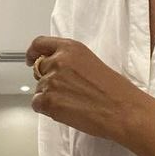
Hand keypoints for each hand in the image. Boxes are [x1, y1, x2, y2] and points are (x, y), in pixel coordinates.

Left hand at [27, 36, 149, 144]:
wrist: (123, 111)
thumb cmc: (115, 90)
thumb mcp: (91, 63)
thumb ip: (70, 62)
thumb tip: (55, 71)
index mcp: (70, 48)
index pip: (40, 44)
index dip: (32, 52)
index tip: (31, 59)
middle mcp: (58, 61)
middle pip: (39, 70)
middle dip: (47, 80)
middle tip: (64, 91)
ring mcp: (51, 81)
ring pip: (39, 89)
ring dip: (49, 97)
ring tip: (72, 104)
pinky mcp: (48, 101)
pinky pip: (37, 104)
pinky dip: (46, 109)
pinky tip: (65, 111)